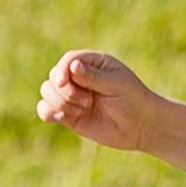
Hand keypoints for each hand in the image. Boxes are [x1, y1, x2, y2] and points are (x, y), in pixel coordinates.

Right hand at [38, 49, 156, 152]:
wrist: (140, 126)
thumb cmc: (132, 100)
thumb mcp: (116, 84)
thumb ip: (93, 76)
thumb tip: (72, 66)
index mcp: (91, 62)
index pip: (68, 60)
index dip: (62, 70)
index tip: (64, 82)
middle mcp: (77, 76)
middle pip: (54, 77)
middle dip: (66, 91)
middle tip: (88, 102)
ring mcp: (71, 95)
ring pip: (47, 91)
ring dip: (60, 102)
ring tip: (83, 110)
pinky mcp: (67, 114)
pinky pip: (45, 110)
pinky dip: (48, 112)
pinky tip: (62, 117)